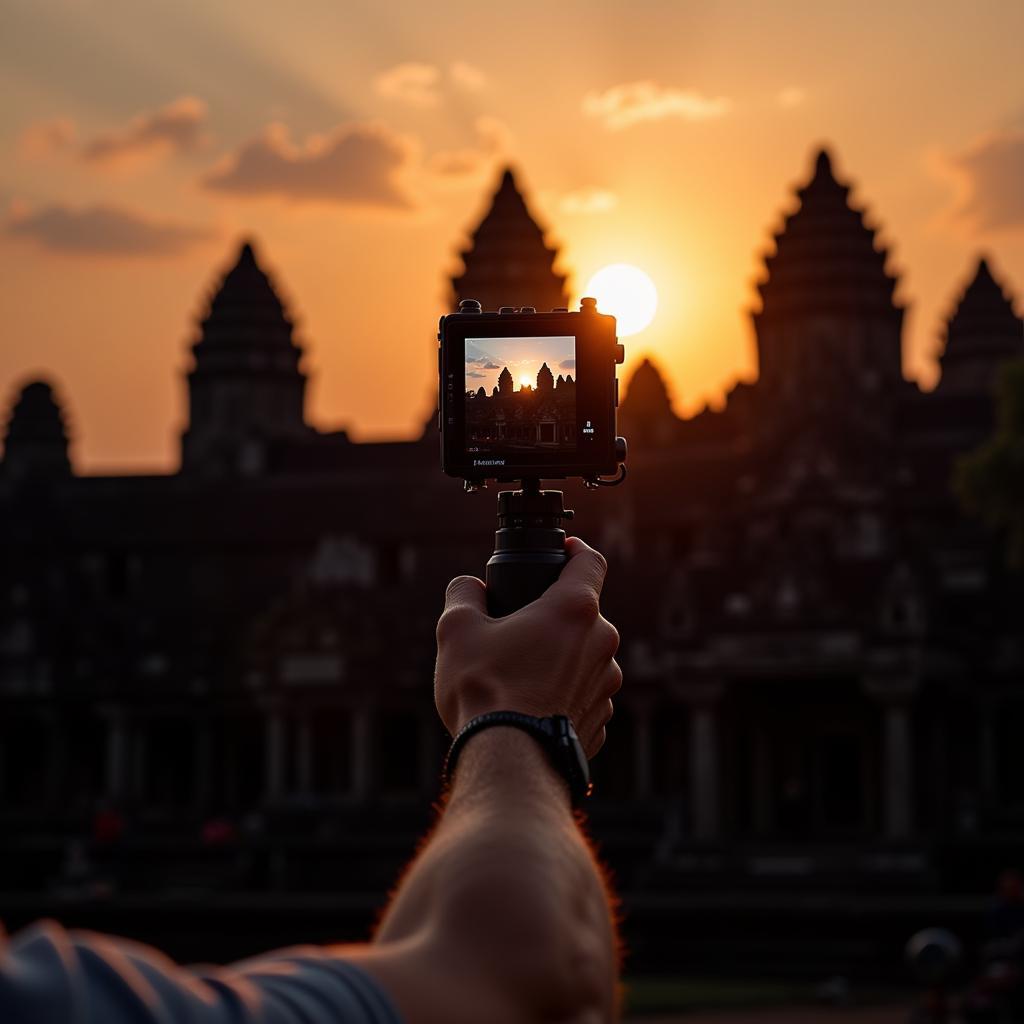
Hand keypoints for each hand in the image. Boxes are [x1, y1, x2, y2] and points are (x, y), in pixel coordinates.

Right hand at [434, 536, 621, 757]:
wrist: (508, 763)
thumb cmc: (485, 691)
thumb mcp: (456, 629)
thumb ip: (464, 594)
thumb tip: (469, 587)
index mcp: (574, 610)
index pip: (589, 562)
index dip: (574, 550)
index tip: (562, 551)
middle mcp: (602, 644)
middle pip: (581, 614)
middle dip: (552, 617)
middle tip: (515, 631)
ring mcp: (606, 686)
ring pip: (583, 658)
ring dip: (558, 659)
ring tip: (518, 678)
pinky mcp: (601, 722)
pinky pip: (582, 695)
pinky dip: (561, 695)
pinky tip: (530, 708)